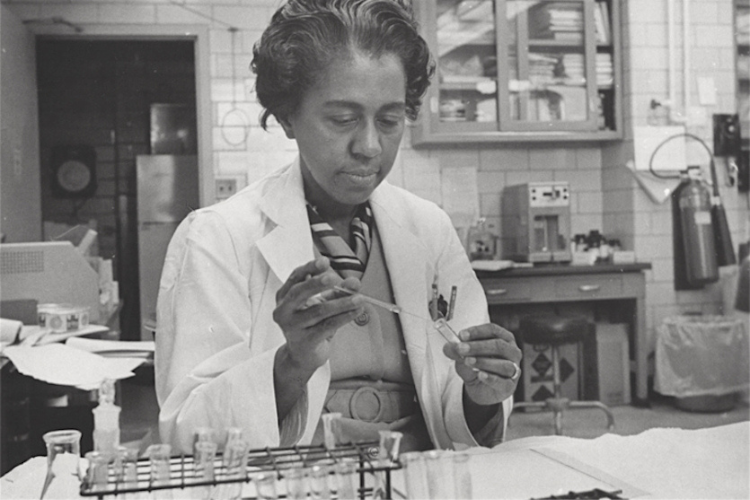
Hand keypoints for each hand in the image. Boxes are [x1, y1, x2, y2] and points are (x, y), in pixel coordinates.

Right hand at [273, 257, 363, 371]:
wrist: (302, 356)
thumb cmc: (310, 325)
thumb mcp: (322, 304)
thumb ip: (337, 291)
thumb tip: (354, 283)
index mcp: (284, 296)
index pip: (295, 277)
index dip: (310, 268)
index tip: (325, 261)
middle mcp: (284, 311)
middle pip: (299, 292)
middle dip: (318, 284)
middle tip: (334, 277)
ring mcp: (292, 327)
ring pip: (318, 311)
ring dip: (341, 303)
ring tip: (358, 298)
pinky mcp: (305, 341)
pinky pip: (327, 326)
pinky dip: (343, 317)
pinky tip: (355, 312)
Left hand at [442, 323, 521, 405]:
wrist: (481, 389)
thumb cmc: (477, 368)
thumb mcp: (463, 357)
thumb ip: (457, 351)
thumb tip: (448, 346)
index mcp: (503, 338)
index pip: (493, 330)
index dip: (477, 331)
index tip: (462, 335)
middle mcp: (512, 352)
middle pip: (498, 345)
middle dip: (478, 346)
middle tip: (462, 348)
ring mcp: (513, 369)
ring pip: (503, 364)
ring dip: (483, 362)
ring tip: (468, 361)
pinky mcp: (510, 386)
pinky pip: (503, 382)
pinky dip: (491, 378)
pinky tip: (480, 375)